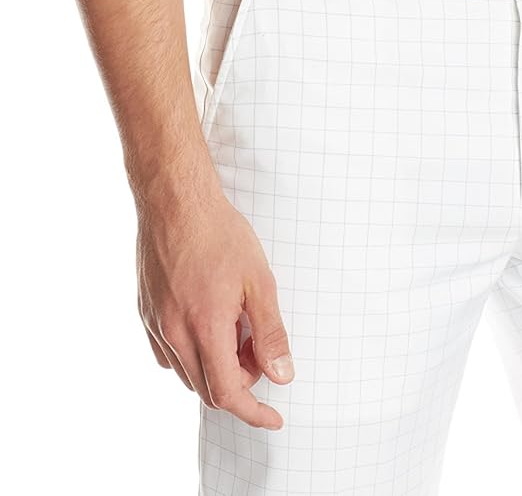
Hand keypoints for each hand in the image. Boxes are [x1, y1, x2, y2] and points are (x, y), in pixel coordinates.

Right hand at [136, 179, 293, 427]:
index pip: (228, 394)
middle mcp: (174, 333)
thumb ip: (270, 332)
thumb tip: (282, 374)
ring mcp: (155, 323)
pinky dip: (191, 354)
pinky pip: (167, 354)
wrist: (175, 199)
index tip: (273, 417)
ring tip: (236, 328)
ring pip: (186, 373)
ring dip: (215, 368)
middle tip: (259, 350)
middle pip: (206, 389)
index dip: (254, 412)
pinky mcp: (145, 311)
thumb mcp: (258, 280)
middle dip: (240, 383)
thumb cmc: (219, 232)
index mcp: (205, 328)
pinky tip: (207, 325)